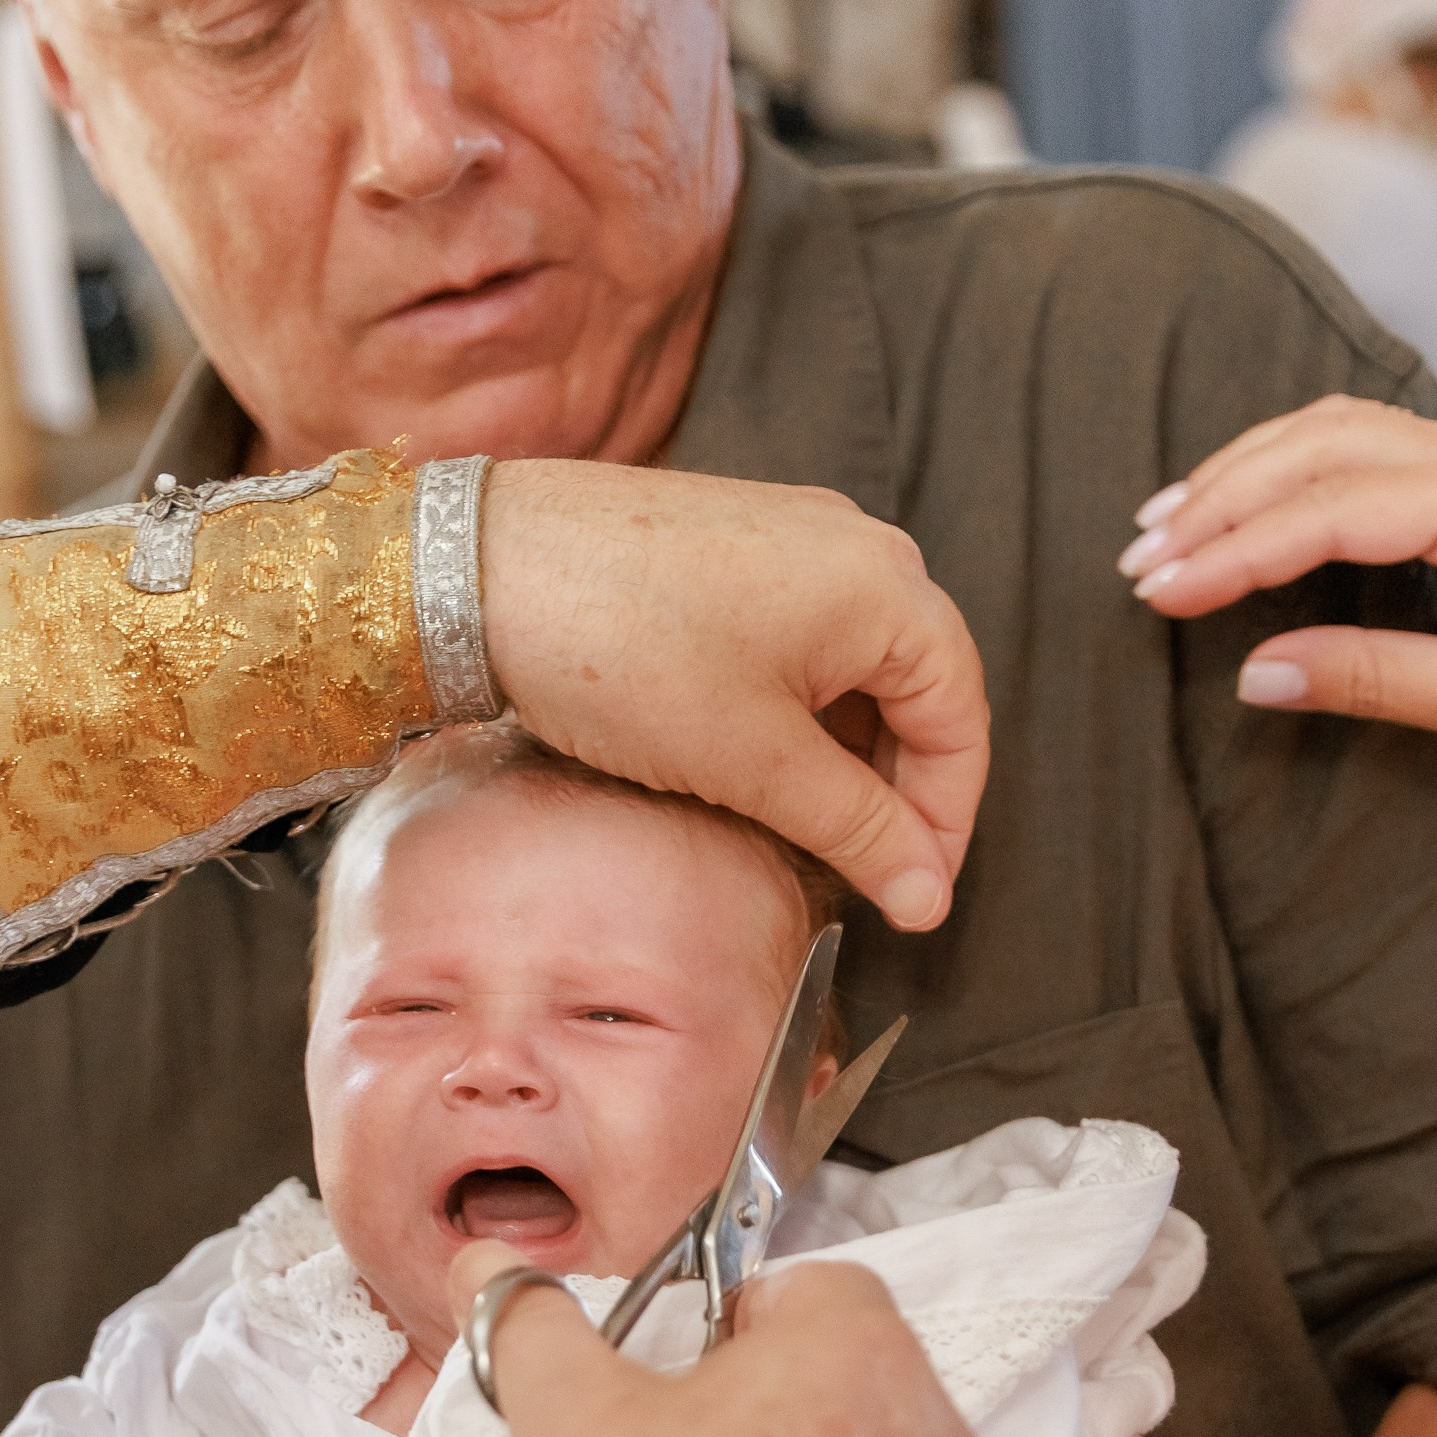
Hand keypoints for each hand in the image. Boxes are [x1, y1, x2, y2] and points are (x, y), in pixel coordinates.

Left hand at [483, 462, 988, 934]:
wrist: (476, 563)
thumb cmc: (620, 649)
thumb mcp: (754, 761)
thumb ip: (856, 829)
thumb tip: (928, 895)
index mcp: (890, 587)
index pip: (960, 722)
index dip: (946, 823)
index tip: (918, 899)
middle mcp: (858, 546)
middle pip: (917, 691)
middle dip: (896, 792)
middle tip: (864, 878)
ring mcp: (794, 537)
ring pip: (855, 670)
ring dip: (843, 756)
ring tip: (801, 832)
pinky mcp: (735, 543)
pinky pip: (801, 638)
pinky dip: (797, 711)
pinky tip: (754, 763)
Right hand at [1118, 396, 1436, 773]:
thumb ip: (1376, 682)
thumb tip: (1255, 676)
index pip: (1333, 510)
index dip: (1236, 552)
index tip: (1159, 593)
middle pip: (1318, 446)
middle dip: (1218, 501)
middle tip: (1138, 563)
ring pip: (1331, 430)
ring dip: (1239, 474)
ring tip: (1162, 529)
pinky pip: (1358, 442)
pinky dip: (1282, 468)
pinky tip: (1233, 502)